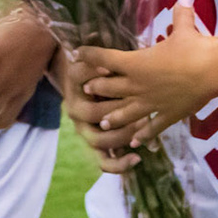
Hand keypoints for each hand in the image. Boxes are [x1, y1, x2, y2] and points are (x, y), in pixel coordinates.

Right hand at [57, 48, 151, 173]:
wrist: (90, 86)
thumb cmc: (102, 69)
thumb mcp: (100, 57)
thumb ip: (100, 54)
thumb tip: (106, 53)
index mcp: (75, 84)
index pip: (78, 74)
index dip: (93, 71)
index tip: (110, 67)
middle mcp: (76, 110)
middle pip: (92, 113)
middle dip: (116, 108)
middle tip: (139, 102)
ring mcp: (85, 130)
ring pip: (98, 140)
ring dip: (121, 135)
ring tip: (142, 127)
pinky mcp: (95, 145)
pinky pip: (103, 161)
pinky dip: (118, 164)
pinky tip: (137, 159)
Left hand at [80, 6, 217, 144]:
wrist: (212, 71)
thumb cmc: (194, 47)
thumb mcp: (185, 28)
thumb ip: (181, 15)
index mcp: (135, 63)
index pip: (104, 58)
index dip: (88, 55)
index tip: (77, 54)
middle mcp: (137, 85)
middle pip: (108, 88)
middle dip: (96, 87)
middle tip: (87, 89)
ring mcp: (150, 103)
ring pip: (124, 113)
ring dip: (112, 117)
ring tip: (103, 121)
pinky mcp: (166, 116)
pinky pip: (150, 128)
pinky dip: (142, 135)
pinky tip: (135, 142)